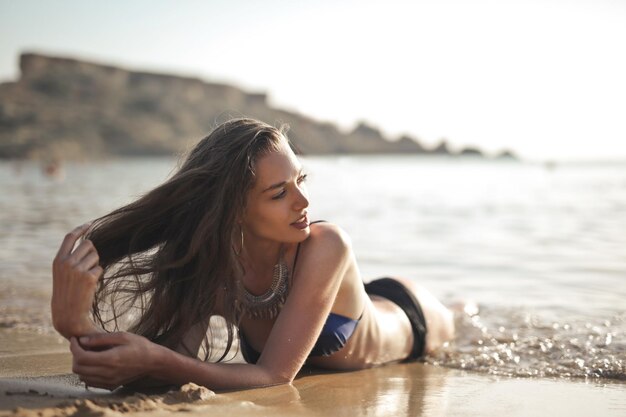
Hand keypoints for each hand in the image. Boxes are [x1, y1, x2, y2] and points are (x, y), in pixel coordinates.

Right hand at [51, 223, 102, 337]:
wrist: (68, 314)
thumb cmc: (67, 292)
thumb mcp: (63, 273)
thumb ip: (70, 258)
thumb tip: (88, 242)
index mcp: (58, 260)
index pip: (70, 237)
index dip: (81, 228)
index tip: (90, 223)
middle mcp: (66, 263)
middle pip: (88, 244)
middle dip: (92, 252)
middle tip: (88, 265)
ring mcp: (77, 270)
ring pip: (96, 255)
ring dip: (95, 264)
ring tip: (86, 277)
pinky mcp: (88, 278)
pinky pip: (100, 268)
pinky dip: (98, 275)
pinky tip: (90, 285)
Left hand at [71, 332, 161, 389]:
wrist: (153, 361)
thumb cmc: (139, 345)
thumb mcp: (122, 336)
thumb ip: (101, 338)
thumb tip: (82, 340)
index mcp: (110, 359)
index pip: (81, 357)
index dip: (74, 347)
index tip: (74, 339)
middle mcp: (108, 373)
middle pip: (78, 368)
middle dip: (75, 356)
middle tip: (80, 346)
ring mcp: (109, 381)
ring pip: (82, 377)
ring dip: (80, 365)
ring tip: (87, 354)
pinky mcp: (110, 385)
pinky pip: (90, 382)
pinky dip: (87, 373)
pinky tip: (94, 363)